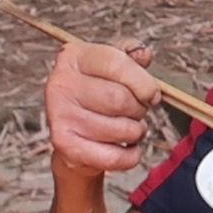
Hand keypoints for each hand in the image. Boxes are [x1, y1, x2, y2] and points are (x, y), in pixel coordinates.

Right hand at [44, 39, 160, 178]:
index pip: (116, 63)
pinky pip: (114, 157)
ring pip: (121, 129)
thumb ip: (130, 56)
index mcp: (74, 57)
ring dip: (136, 132)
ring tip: (129, 129)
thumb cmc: (97, 95)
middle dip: (139, 109)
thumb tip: (144, 55)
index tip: (152, 95)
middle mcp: (62, 84)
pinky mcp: (64, 145)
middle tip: (137, 112)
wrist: (72, 132)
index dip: (143, 82)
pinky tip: (127, 148)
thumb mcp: (111, 67)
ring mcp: (60, 115)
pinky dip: (130, 156)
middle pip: (120, 99)